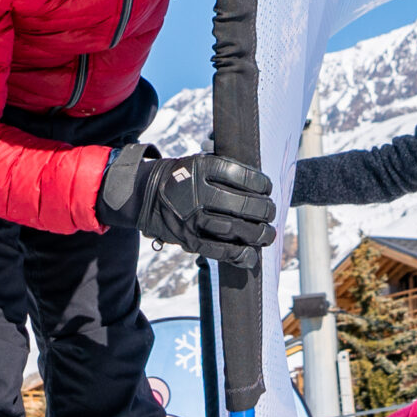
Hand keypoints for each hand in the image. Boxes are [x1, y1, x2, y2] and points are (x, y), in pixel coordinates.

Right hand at [98, 145, 275, 266]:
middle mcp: (196, 194)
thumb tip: (261, 183)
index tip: (267, 188)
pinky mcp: (188, 239)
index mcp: (201, 169)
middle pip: (240, 204)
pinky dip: (238, 255)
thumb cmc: (183, 178)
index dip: (260, 183)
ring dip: (257, 234)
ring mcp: (191, 218)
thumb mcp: (199, 161)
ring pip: (233, 229)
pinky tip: (251, 254)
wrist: (145, 196)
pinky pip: (217, 250)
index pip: (240, 175)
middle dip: (264, 210)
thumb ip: (226, 168)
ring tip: (268, 234)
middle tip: (271, 212)